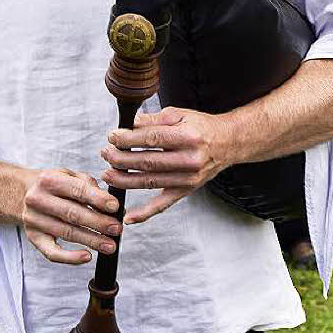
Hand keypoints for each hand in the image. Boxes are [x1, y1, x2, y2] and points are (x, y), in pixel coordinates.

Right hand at [20, 167, 121, 264]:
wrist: (23, 193)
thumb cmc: (54, 185)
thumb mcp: (69, 175)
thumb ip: (89, 185)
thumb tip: (113, 206)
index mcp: (49, 179)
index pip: (77, 190)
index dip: (97, 199)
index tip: (115, 207)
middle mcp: (38, 199)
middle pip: (72, 214)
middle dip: (98, 223)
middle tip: (116, 228)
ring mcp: (34, 220)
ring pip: (66, 233)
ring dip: (91, 241)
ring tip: (110, 245)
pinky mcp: (34, 238)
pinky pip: (52, 252)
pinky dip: (70, 257)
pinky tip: (87, 256)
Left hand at [101, 107, 233, 223]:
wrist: (228, 143)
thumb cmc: (201, 127)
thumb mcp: (180, 114)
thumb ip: (154, 119)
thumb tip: (130, 123)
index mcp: (187, 137)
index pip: (151, 139)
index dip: (128, 139)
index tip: (111, 136)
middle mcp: (188, 160)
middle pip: (147, 162)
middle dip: (121, 158)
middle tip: (105, 153)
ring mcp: (187, 179)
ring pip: (149, 182)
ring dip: (124, 180)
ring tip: (107, 174)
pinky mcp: (186, 191)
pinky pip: (163, 205)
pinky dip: (145, 213)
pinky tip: (128, 217)